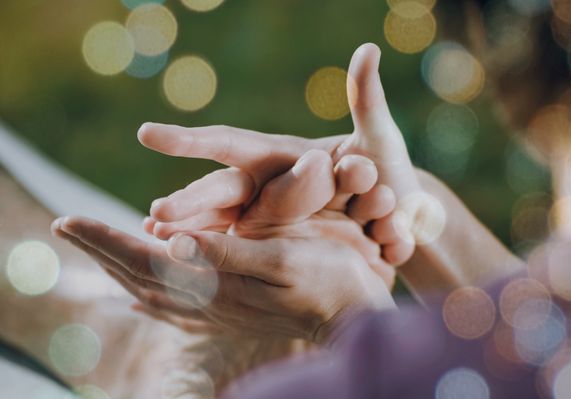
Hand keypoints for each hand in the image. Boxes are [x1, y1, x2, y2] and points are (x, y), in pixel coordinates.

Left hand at [52, 151, 395, 342]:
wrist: (351, 313)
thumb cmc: (327, 278)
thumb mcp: (282, 257)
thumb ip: (228, 252)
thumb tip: (174, 242)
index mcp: (217, 283)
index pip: (145, 260)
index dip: (106, 240)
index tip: (69, 221)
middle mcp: (208, 300)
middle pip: (138, 277)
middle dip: (100, 251)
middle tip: (67, 227)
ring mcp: (218, 308)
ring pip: (151, 291)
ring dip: (118, 269)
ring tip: (96, 248)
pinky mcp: (230, 309)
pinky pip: (175, 304)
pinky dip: (150, 292)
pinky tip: (143, 292)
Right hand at [139, 43, 415, 268]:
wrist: (400, 214)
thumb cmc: (383, 167)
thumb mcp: (377, 137)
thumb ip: (365, 100)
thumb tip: (366, 50)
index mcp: (280, 154)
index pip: (231, 144)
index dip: (192, 140)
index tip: (148, 135)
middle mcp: (265, 185)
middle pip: (219, 191)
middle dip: (189, 203)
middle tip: (156, 217)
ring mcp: (269, 218)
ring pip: (223, 226)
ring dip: (193, 238)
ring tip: (157, 245)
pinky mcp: (279, 245)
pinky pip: (247, 254)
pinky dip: (216, 263)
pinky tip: (187, 276)